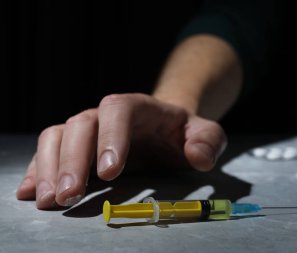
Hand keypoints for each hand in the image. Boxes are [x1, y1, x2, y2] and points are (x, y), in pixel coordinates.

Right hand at [16, 93, 226, 208]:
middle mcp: (107, 115)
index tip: (108, 172)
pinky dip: (37, 169)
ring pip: (57, 136)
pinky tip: (30, 191)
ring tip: (48, 200)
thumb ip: (208, 142)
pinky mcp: (76, 145)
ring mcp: (89, 129)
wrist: (164, 127)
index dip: (111, 138)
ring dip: (49, 167)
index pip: (118, 111)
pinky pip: (49, 150)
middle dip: (72, 161)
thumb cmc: (182, 132)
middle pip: (81, 125)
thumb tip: (198, 157)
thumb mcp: (205, 134)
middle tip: (69, 196)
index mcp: (138, 107)